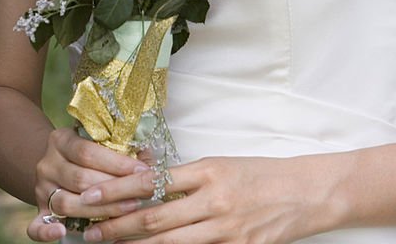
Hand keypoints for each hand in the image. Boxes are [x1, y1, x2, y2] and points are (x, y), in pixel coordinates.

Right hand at [27, 126, 151, 241]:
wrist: (56, 162)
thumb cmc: (86, 152)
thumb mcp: (96, 141)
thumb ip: (118, 147)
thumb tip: (150, 158)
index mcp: (61, 140)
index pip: (88, 152)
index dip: (117, 163)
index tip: (142, 171)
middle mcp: (47, 163)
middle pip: (79, 179)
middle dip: (114, 189)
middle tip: (140, 196)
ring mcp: (40, 188)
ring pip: (66, 203)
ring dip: (98, 211)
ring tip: (125, 211)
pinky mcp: (37, 211)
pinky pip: (36, 226)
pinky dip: (47, 232)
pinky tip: (62, 232)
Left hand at [75, 154, 342, 243]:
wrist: (307, 192)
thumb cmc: (261, 174)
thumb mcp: (222, 164)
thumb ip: (186, 175)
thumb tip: (144, 178)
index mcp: (208, 170)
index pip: (153, 182)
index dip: (117, 192)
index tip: (91, 197)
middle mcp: (213, 200)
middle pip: (154, 219)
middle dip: (115, 226)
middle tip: (87, 231)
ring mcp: (226, 231)